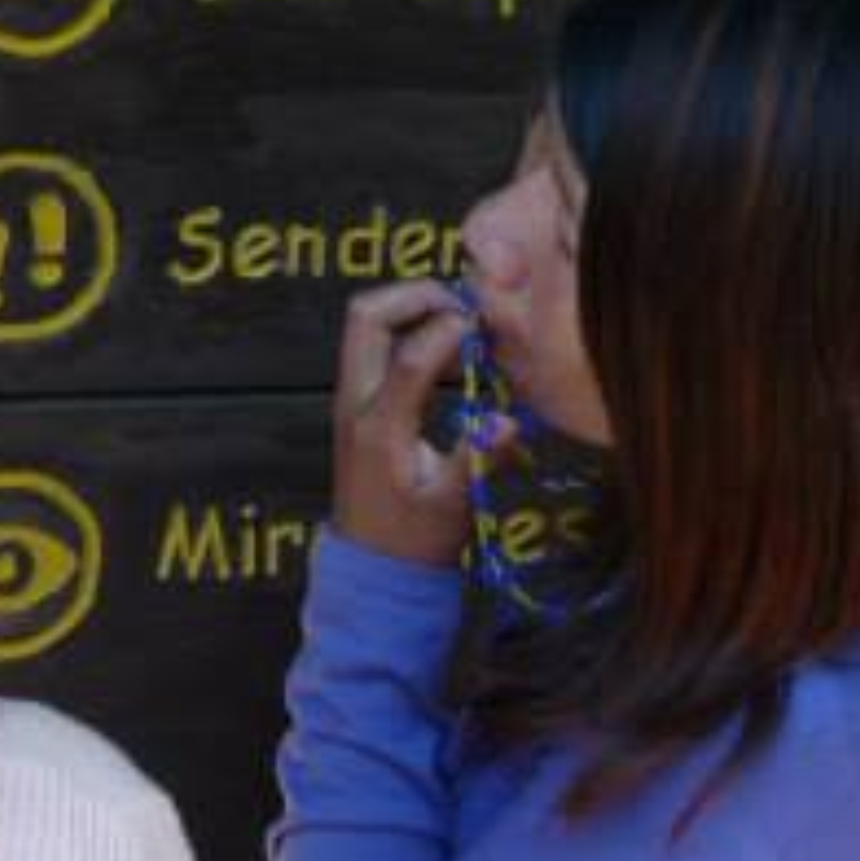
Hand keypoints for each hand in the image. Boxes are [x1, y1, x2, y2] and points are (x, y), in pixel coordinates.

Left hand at [328, 279, 505, 566]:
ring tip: (466, 327)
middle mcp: (354, 402)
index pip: (409, 356)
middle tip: (465, 305)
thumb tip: (508, 421)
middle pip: (365, 317)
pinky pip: (376, 348)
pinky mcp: (360, 403)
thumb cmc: (413, 540)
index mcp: (378, 426)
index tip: (488, 327)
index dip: (450, 331)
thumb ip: (478, 458)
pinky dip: (411, 334)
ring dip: (412, 311)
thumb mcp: (453, 505)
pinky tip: (455, 356)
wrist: (372, 565)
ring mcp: (351, 398)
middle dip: (415, 296)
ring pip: (366, 326)